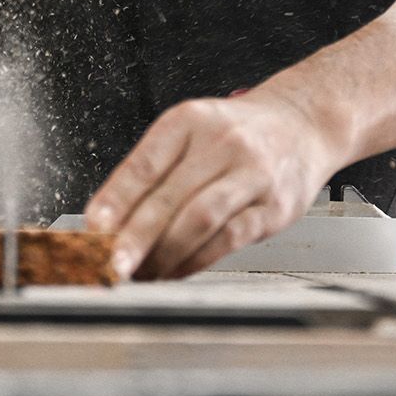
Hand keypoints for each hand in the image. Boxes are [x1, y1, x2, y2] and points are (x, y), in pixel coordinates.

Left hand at [84, 89, 345, 280]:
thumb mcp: (189, 134)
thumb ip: (151, 173)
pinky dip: (197, 260)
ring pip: (199, 220)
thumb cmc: (237, 135)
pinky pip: (229, 237)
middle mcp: (221, 142)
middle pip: (168, 198)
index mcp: (188, 121)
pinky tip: (176, 270)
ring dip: (164, 255)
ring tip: (142, 274)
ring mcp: (252, 173)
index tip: (93, 231)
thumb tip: (107, 223)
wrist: (301, 125)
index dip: (115, 202)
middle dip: (134, 239)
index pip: (143, 165)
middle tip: (109, 266)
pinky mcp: (275, 205)